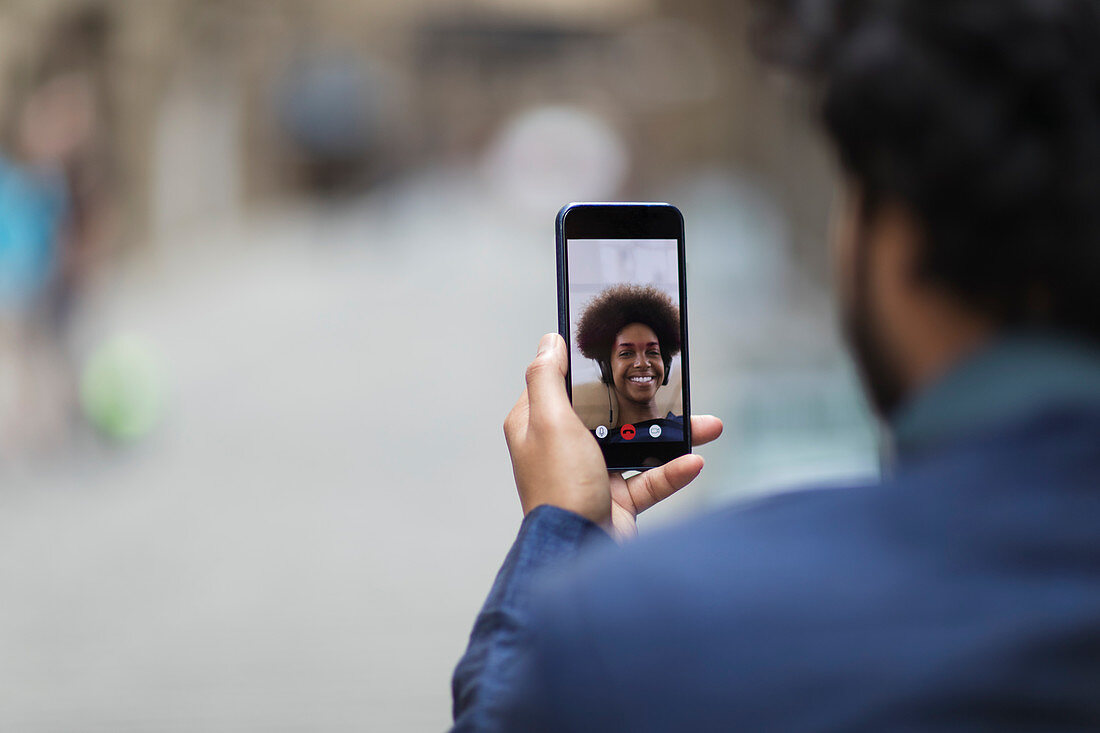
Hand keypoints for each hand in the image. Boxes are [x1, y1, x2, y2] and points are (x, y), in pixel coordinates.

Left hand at [505, 333, 722, 540]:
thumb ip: (547, 378)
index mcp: (537, 427)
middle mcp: (562, 449)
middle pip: (605, 414)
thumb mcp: (550, 421)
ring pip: (634, 445)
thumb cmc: (559, 488)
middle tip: (671, 388)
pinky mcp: (616, 502)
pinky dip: (673, 471)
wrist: (577, 552)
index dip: (583, 367)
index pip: (558, 386)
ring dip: (670, 436)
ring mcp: (590, 476)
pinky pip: (649, 480)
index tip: (613, 351)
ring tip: (704, 425)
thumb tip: (549, 342)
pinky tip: (693, 461)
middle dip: (643, 403)